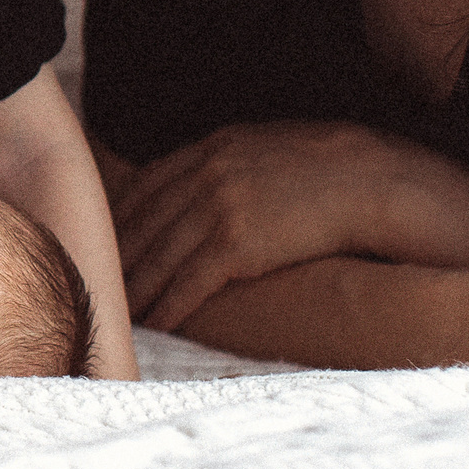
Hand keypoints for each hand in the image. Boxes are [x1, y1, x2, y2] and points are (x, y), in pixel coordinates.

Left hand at [118, 120, 468, 329]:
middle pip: (144, 222)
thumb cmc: (334, 168)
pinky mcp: (237, 244)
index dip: (123, 217)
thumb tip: (216, 181)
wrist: (373, 180)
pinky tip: (154, 321)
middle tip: (95, 280)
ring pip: (158, 255)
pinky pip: (189, 281)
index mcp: (212, 148)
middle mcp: (206, 174)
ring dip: (133, 287)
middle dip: (118, 254)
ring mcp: (218, 207)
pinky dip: (167, 304)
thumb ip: (235, 161)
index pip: (148, 186)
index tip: (107, 239)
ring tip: (116, 310)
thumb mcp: (272, 147)